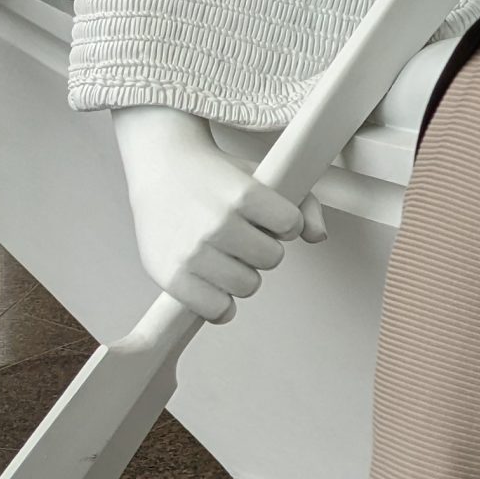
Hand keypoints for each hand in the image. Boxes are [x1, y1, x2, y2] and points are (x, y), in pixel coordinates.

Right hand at [112, 107, 324, 324]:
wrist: (161, 169)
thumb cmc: (215, 176)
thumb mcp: (262, 175)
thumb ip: (303, 202)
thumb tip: (318, 236)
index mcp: (244, 194)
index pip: (291, 225)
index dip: (284, 223)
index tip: (268, 217)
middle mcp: (218, 223)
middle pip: (272, 259)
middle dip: (263, 248)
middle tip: (243, 237)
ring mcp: (193, 252)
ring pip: (248, 286)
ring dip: (243, 275)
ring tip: (227, 256)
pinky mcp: (171, 276)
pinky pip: (216, 310)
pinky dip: (221, 305)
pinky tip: (217, 286)